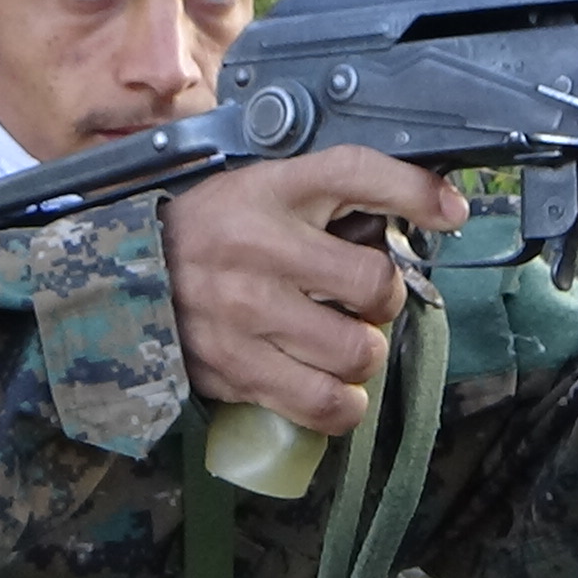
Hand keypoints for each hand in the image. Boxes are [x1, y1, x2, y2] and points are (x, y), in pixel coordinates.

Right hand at [159, 145, 468, 434]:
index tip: (450, 212)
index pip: (355, 172)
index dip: (416, 192)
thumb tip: (438, 212)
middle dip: (382, 301)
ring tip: (342, 344)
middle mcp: (256, 248)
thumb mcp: (268, 188)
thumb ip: (340, 191)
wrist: (127, 277)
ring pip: (355, 352)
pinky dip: (340, 405)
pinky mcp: (232, 367)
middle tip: (361, 302)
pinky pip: (320, 404)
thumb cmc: (214, 231)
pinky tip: (330, 388)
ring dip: (362, 355)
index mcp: (268, 192)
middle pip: (374, 285)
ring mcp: (241, 313)